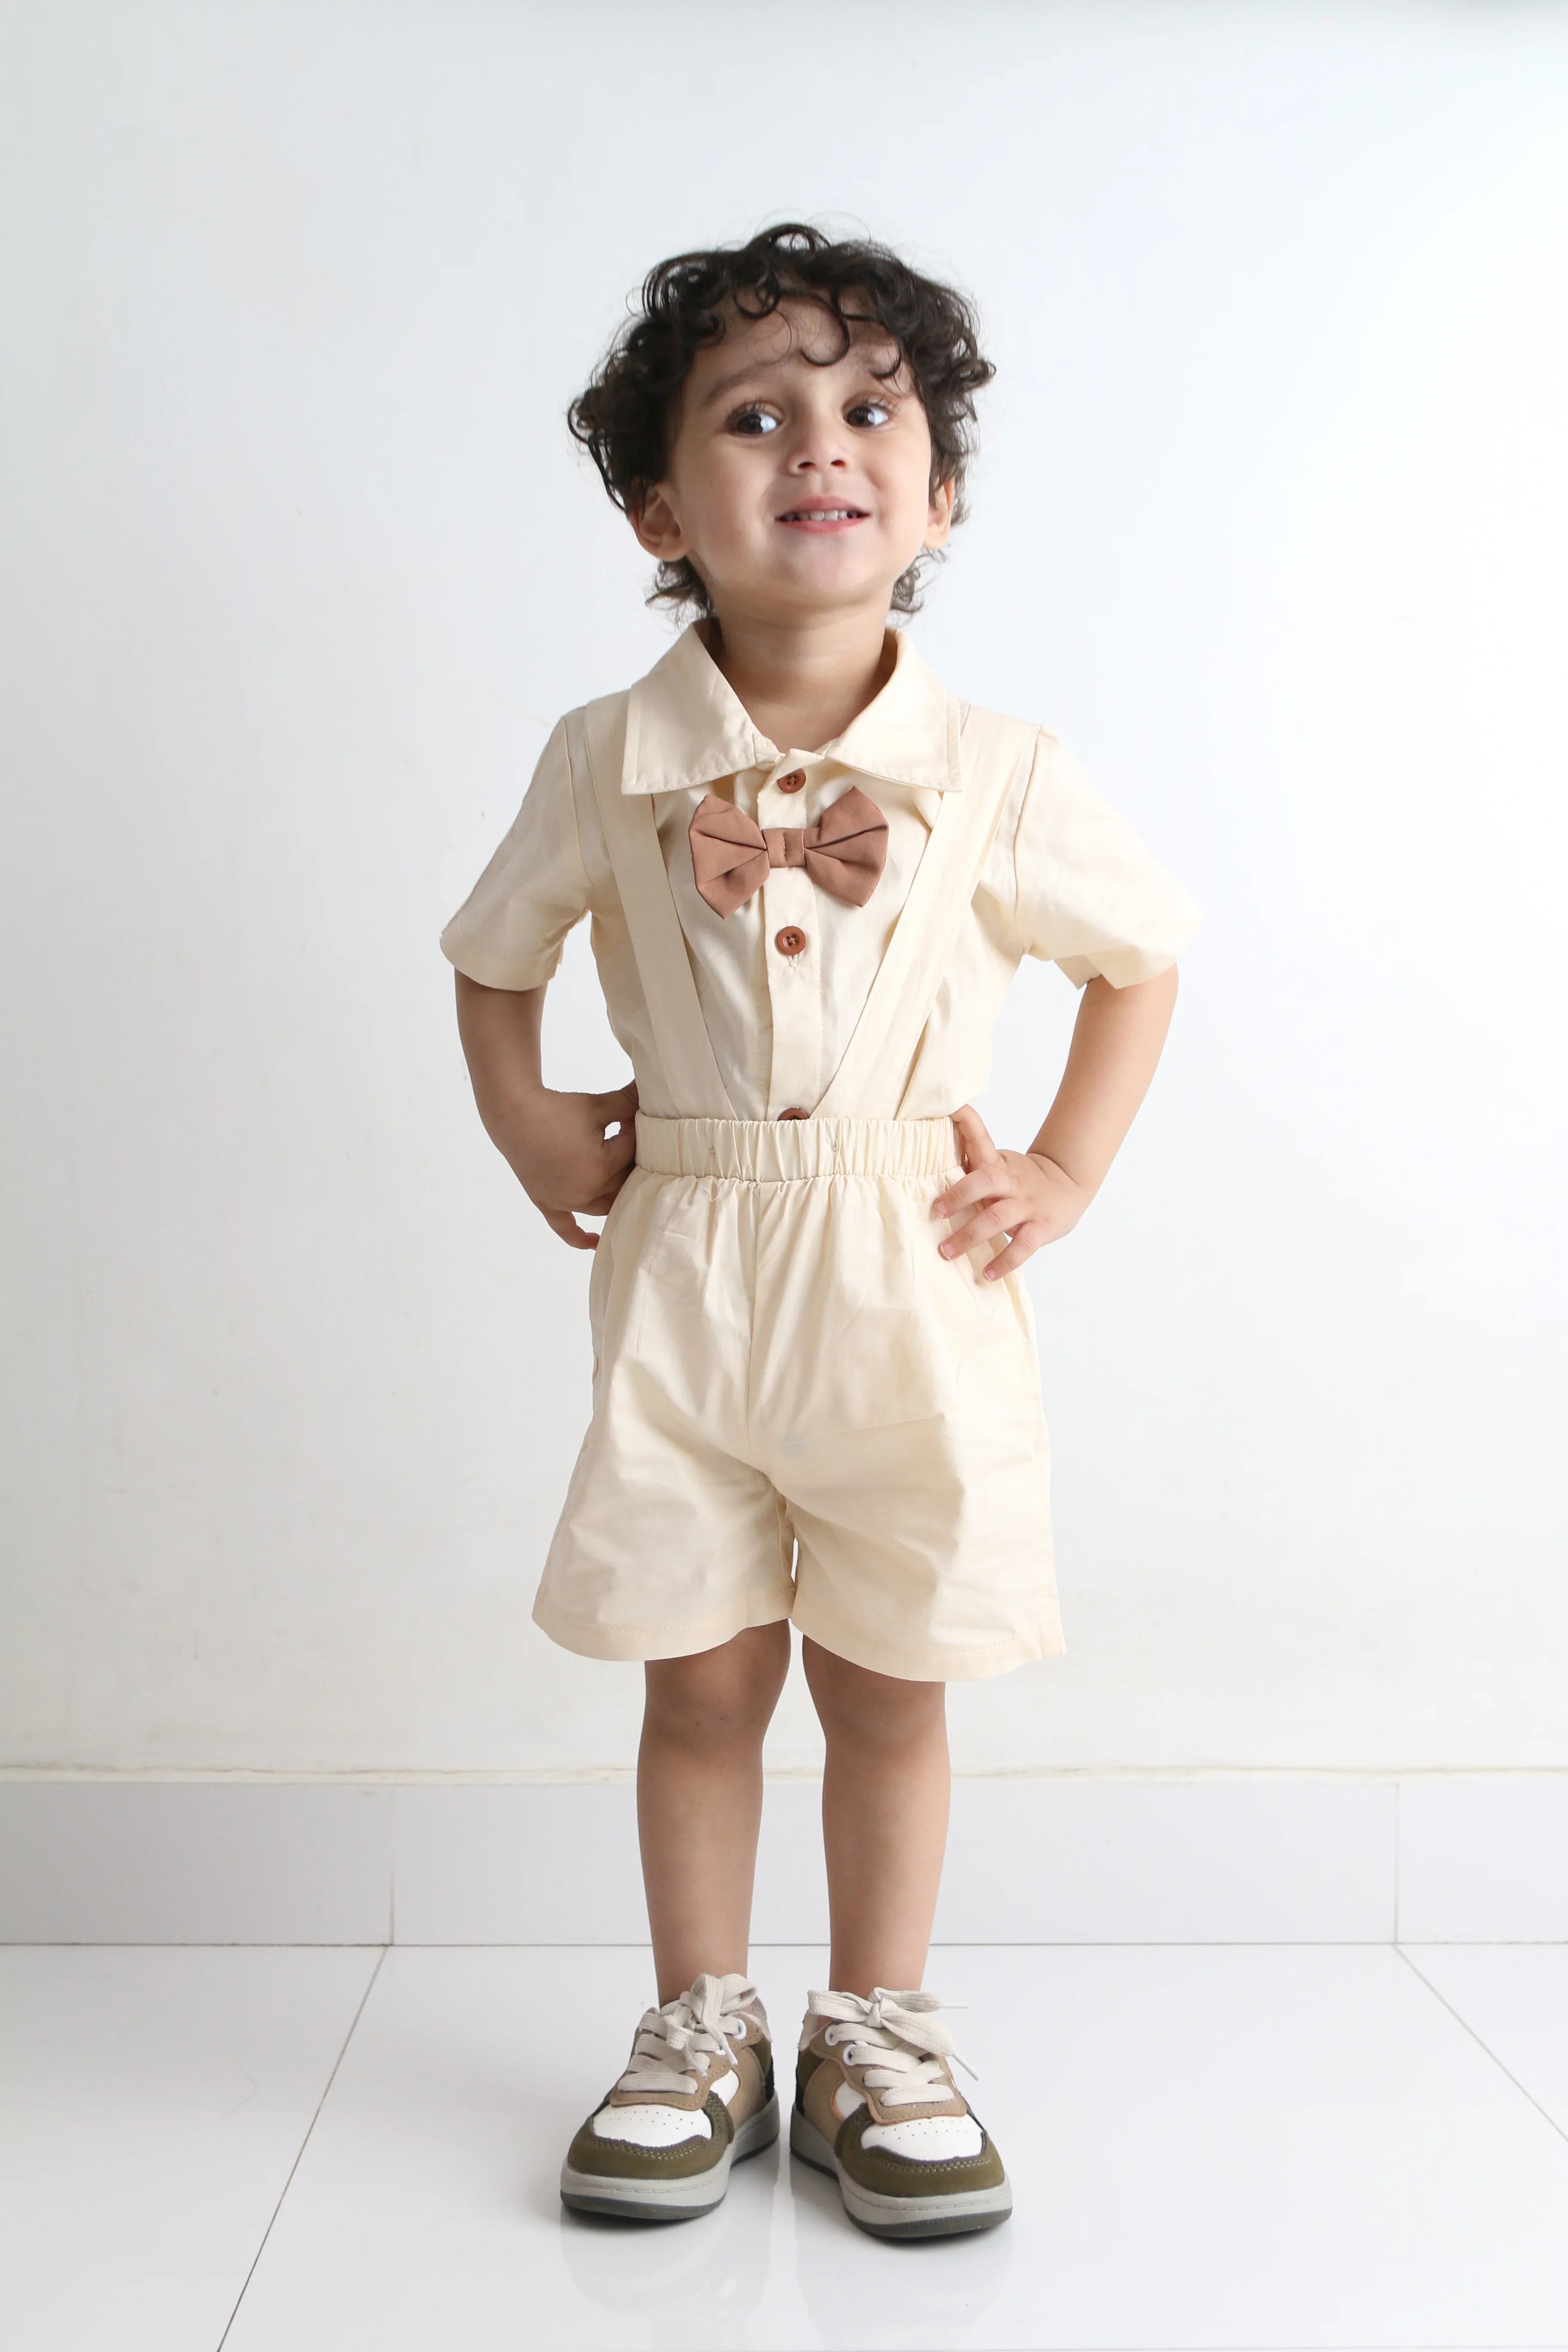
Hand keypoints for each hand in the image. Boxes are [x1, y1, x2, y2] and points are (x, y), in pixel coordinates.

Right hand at [506, 1081, 638, 1250]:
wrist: (513, 1113)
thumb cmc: (556, 1108)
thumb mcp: (597, 1105)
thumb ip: (628, 1103)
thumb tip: (654, 1089)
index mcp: (600, 1169)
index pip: (630, 1154)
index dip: (634, 1133)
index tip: (629, 1118)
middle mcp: (584, 1192)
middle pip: (620, 1182)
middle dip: (627, 1161)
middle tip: (628, 1141)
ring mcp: (565, 1201)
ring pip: (602, 1206)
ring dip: (616, 1195)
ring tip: (626, 1184)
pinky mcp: (547, 1202)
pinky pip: (564, 1227)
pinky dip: (579, 1238)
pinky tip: (594, 1243)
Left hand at [930, 1104, 1089, 1279]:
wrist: (1067, 1185)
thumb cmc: (1019, 1178)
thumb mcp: (997, 1163)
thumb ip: (969, 1159)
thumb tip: (933, 1142)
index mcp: (997, 1164)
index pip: (981, 1139)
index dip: (968, 1124)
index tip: (952, 1110)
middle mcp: (1011, 1183)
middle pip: (985, 1182)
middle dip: (959, 1195)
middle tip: (936, 1211)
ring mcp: (1026, 1206)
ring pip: (997, 1218)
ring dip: (970, 1236)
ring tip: (947, 1252)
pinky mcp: (1041, 1228)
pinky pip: (1021, 1247)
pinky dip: (1004, 1262)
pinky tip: (987, 1274)